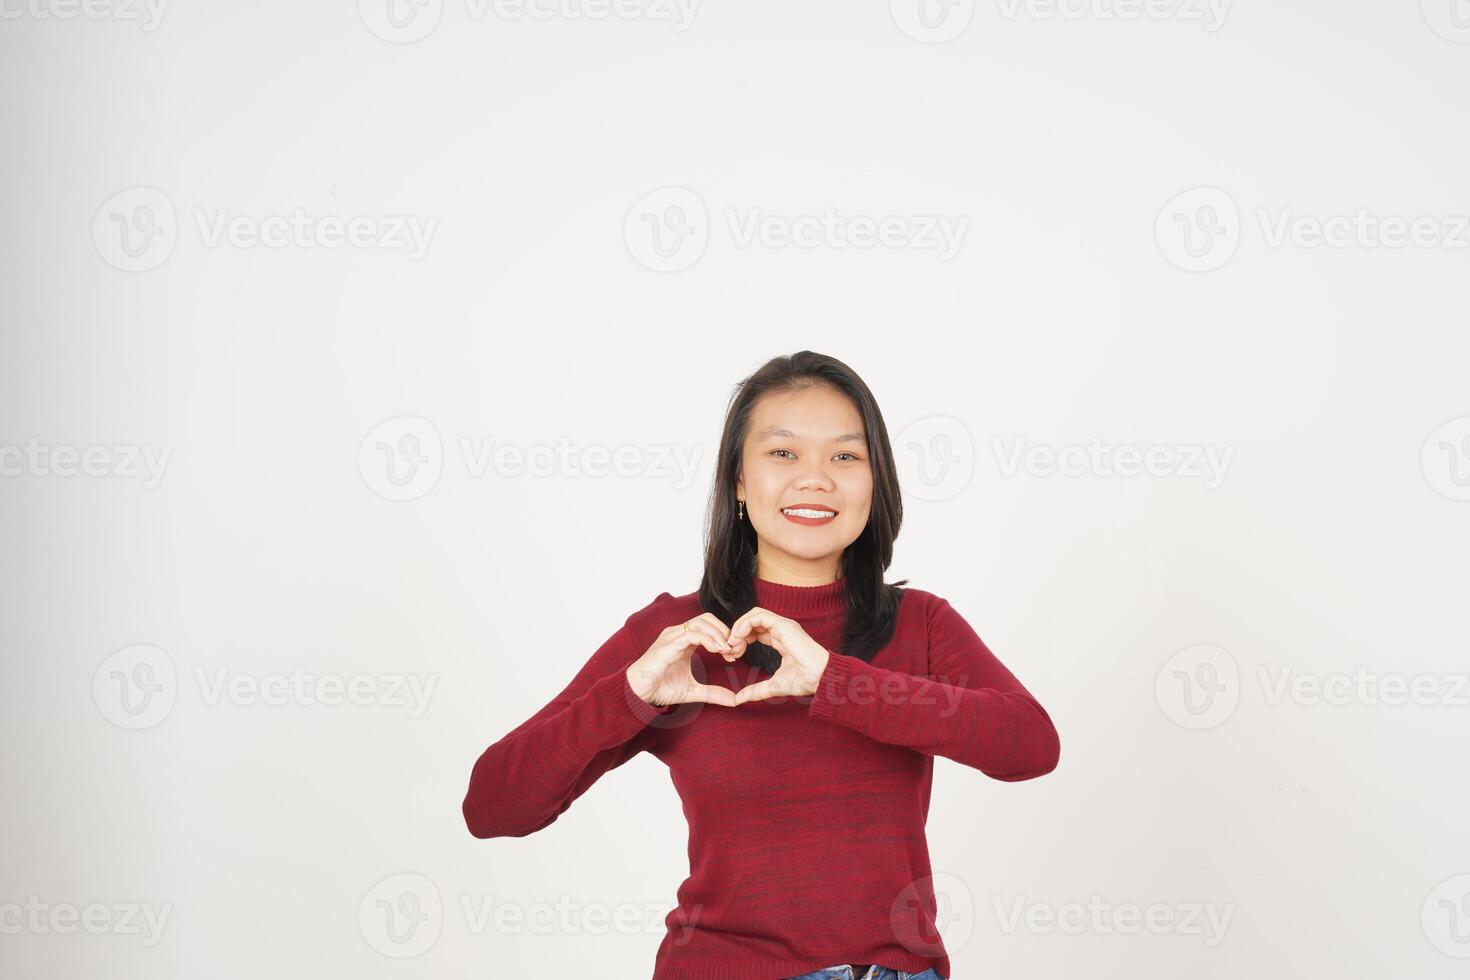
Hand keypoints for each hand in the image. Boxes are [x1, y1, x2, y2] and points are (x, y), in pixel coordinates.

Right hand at [625, 614, 739, 707]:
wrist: (639, 693)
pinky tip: (718, 650)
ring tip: (727, 650)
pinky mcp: (669, 644)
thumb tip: (734, 700)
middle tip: (733, 650)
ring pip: (701, 622)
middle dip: (724, 631)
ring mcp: (673, 636)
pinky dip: (708, 639)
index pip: (708, 626)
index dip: (723, 636)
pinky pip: (692, 634)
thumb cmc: (661, 688)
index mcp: (684, 641)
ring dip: (719, 634)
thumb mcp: (693, 691)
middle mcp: (678, 634)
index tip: (733, 654)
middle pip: (707, 618)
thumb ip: (712, 693)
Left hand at [726, 606, 831, 705]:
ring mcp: (783, 625)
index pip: (756, 631)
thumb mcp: (773, 686)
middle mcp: (782, 629)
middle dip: (737, 633)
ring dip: (739, 627)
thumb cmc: (804, 681)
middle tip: (730, 649)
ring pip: (754, 614)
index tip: (733, 655)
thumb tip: (738, 699)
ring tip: (733, 643)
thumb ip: (756, 690)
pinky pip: (758, 616)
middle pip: (753, 621)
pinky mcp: (783, 625)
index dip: (742, 640)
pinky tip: (739, 638)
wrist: (819, 678)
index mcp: (781, 639)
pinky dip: (745, 624)